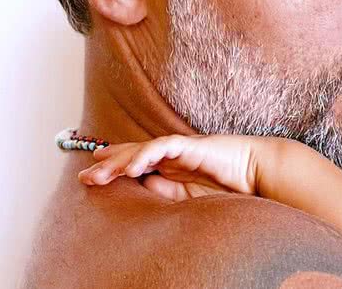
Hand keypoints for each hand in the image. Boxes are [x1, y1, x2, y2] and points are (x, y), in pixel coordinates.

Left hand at [78, 134, 268, 200]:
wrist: (256, 172)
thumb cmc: (229, 186)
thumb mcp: (190, 197)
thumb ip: (167, 192)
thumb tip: (143, 187)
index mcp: (172, 167)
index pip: (137, 164)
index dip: (115, 167)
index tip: (92, 175)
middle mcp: (172, 155)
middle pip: (133, 154)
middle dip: (108, 164)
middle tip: (84, 176)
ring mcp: (180, 148)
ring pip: (142, 150)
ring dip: (119, 161)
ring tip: (99, 173)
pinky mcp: (190, 145)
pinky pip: (163, 147)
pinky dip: (146, 155)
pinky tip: (132, 168)